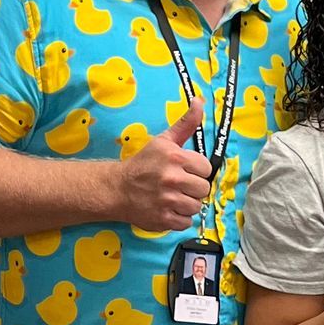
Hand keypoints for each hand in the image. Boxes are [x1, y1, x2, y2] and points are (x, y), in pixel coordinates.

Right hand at [117, 99, 213, 233]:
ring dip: (186, 204)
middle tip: (178, 185)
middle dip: (193, 188)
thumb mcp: (163, 141)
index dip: (197, 171)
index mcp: (175, 157)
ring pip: (196, 206)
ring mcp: (168, 201)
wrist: (117, 189)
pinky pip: (185, 222)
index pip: (206, 169)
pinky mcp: (163, 219)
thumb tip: (200, 102)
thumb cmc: (143, 164)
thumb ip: (185, 124)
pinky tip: (167, 209)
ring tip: (172, 197)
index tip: (184, 171)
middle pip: (203, 189)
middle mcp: (172, 178)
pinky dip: (178, 218)